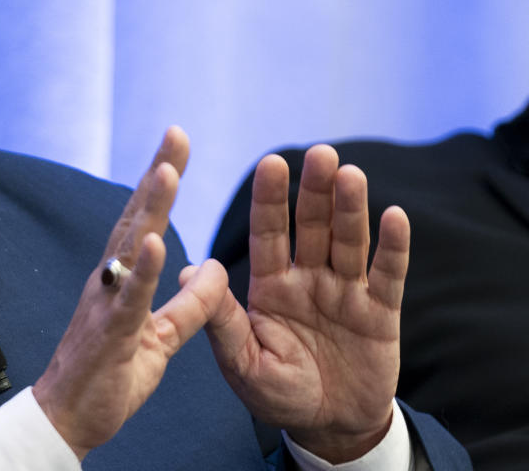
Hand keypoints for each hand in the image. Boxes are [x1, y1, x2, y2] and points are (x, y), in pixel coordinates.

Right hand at [32, 126, 229, 459]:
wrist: (68, 420)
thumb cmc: (109, 375)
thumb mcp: (162, 337)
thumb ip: (187, 304)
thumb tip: (210, 268)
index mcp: (123, 278)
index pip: (145, 220)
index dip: (162, 182)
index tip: (178, 144)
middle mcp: (110, 280)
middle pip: (136, 218)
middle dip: (157, 174)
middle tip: (176, 134)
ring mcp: (106, 303)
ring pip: (129, 248)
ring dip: (147, 208)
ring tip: (167, 171)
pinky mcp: (109, 333)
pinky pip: (127, 299)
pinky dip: (140, 270)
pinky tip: (152, 243)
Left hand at [195, 145, 409, 462]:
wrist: (328, 428)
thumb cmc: (277, 393)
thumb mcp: (242, 361)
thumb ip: (222, 320)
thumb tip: (187, 273)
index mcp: (271, 285)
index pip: (269, 233)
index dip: (270, 199)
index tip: (271, 163)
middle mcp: (308, 278)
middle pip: (312, 227)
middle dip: (315, 191)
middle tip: (320, 154)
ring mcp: (346, 291)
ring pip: (349, 241)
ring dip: (351, 209)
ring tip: (350, 175)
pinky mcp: (381, 312)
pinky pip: (387, 275)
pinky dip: (392, 247)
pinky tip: (395, 216)